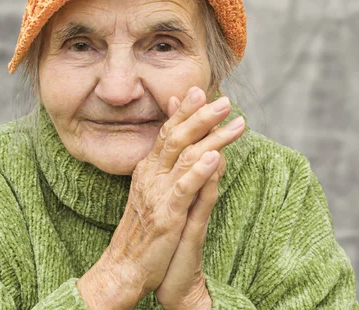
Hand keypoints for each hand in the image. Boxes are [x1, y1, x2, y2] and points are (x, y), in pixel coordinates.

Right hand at [77, 87, 243, 308]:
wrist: (124, 266)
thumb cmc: (142, 229)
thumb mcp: (151, 191)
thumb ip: (164, 165)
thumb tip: (176, 142)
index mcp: (148, 169)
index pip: (167, 132)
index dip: (185, 111)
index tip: (201, 90)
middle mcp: (151, 175)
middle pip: (176, 137)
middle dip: (201, 116)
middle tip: (225, 100)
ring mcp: (158, 193)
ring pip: (186, 157)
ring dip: (212, 137)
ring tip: (234, 123)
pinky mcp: (167, 215)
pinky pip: (184, 189)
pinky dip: (199, 171)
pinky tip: (215, 158)